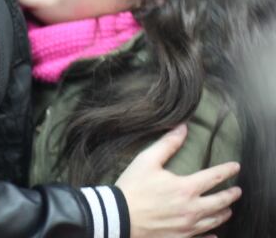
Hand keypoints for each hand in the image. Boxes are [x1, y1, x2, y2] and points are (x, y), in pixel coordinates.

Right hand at [117, 124, 241, 237]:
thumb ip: (167, 144)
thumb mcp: (146, 160)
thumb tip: (182, 128)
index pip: (214, 177)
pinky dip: (211, 236)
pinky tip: (214, 235)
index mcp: (185, 188)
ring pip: (213, 221)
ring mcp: (187, 227)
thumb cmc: (132, 187)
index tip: (235, 166)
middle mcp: (191, 209)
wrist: (118, 217)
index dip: (226, 170)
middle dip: (230, 195)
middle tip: (237, 191)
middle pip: (219, 202)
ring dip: (223, 213)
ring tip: (227, 210)